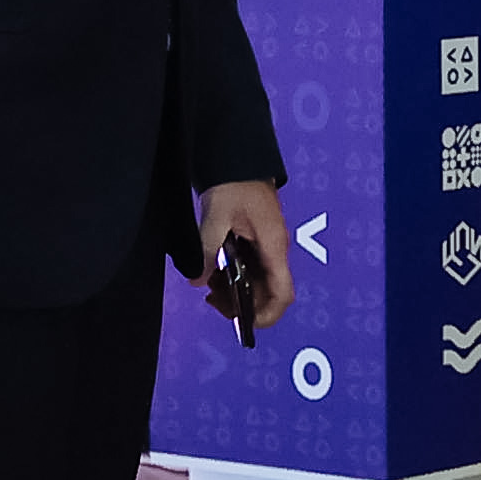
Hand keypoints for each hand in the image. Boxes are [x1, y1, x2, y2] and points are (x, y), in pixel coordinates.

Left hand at [197, 181, 297, 329]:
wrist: (239, 157)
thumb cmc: (235, 182)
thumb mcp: (216, 217)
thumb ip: (207, 251)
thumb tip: (198, 281)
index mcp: (273, 246)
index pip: (282, 293)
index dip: (267, 314)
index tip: (242, 322)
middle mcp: (274, 250)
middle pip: (269, 293)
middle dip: (244, 305)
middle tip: (213, 302)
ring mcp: (266, 246)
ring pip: (258, 282)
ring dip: (236, 292)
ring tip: (208, 290)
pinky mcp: (256, 241)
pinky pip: (250, 269)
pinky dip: (233, 277)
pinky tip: (212, 274)